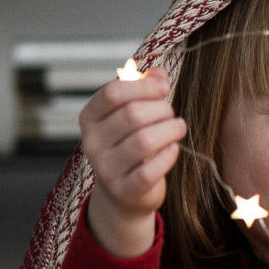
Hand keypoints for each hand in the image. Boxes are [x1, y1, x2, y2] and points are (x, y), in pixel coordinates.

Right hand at [80, 67, 185, 257]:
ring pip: (144, 141)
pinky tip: (174, 149)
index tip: (164, 87)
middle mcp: (92, 143)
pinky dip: (168, 156)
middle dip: (161, 110)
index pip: (113, 93)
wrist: (124, 195)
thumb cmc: (130, 148)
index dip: (143, 86)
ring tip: (179, 127)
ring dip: (169, 130)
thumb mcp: (130, 116)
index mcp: (89, 118)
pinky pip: (150, 170)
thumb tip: (159, 74)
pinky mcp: (125, 190)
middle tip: (172, 114)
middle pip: (132, 115)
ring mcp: (106, 169)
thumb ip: (143, 91)